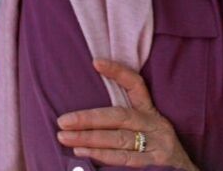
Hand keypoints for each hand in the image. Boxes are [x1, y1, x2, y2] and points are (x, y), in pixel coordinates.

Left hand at [56, 58, 199, 170]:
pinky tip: (84, 153)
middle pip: (119, 116)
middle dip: (89, 118)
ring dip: (90, 138)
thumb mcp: (149, 133)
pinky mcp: (156, 164)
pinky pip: (125, 159)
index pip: (136, 86)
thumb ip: (124, 126)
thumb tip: (85, 122)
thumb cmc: (159, 153)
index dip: (118, 72)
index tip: (96, 62)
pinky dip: (103, 156)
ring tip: (65, 137)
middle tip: (63, 120)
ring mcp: (157, 145)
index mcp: (151, 114)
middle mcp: (155, 125)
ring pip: (119, 139)